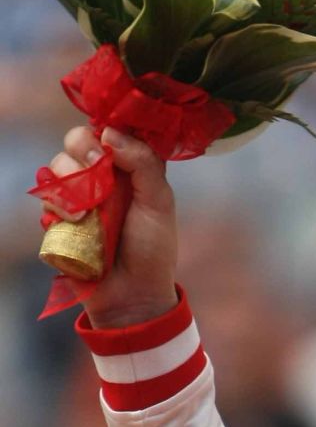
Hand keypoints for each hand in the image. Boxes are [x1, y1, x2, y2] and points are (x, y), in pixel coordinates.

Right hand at [46, 125, 177, 327]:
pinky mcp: (58, 218)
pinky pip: (45, 200)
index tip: (107, 146)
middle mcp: (101, 177)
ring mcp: (77, 197)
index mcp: (128, 168)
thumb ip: (143, 163)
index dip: (102, 131)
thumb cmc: (152, 249)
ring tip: (87, 215)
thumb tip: (109, 133)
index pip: (106, 130)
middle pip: (74, 141)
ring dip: (69, 186)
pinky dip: (56, 210)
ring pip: (54, 168)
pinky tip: (73, 227)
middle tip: (98, 173)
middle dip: (81, 152)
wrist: (133, 295)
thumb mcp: (160, 202)